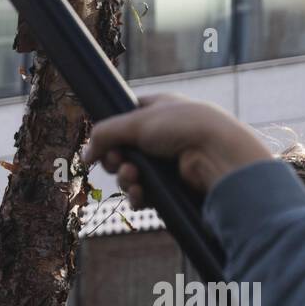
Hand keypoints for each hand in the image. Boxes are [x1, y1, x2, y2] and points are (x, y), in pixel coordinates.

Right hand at [82, 93, 270, 205]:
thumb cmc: (183, 127)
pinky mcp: (174, 187)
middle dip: (115, 159)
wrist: (218, 155)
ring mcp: (170, 162)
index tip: (102, 141)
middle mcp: (165, 135)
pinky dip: (139, 195)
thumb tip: (85, 156)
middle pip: (123, 151)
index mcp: (160, 110)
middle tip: (117, 161)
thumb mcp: (135, 122)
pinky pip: (146, 194)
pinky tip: (141, 194)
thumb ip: (103, 135)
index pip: (125, 119)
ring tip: (133, 177)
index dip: (111, 132)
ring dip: (126, 179)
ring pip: (132, 174)